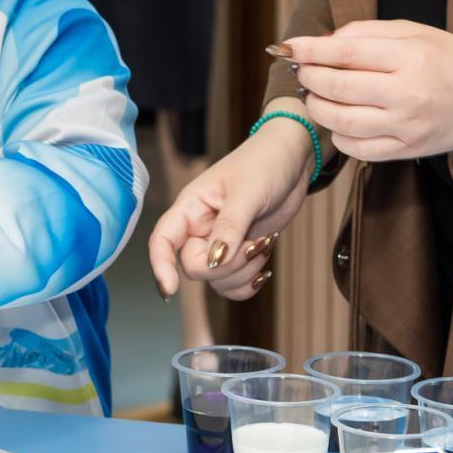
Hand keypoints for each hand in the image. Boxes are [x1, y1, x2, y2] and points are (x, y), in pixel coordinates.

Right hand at [147, 119, 312, 298]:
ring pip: (216, 280)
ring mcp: (220, 242)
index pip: (162, 240)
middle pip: (195, 267)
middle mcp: (200, 228)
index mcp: (191, 207)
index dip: (160, 266)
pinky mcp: (239, 252)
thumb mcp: (247, 193)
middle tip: (255, 243)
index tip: (170, 291)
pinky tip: (264, 266)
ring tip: (265, 244)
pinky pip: (233, 284)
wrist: (292, 161)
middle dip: (227, 265)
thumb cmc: (264, 163)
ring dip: (243, 272)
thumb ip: (229, 227)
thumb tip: (213, 261)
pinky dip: (249, 284)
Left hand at [276, 20, 452, 161]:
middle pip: (339, 87)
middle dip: (309, 77)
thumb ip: (366, 32)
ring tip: (314, 94)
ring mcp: (408, 127)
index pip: (347, 52)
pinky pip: (359, 149)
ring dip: (317, 107)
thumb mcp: (413, 31)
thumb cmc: (449, 59)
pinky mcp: (408, 150)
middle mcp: (408, 94)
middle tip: (301, 70)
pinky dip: (338, 136)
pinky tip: (338, 121)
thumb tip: (322, 43)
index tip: (290, 46)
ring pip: (342, 122)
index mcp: (410, 58)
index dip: (311, 49)